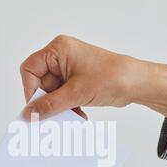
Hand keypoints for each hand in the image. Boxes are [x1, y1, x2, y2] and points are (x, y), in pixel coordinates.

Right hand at [20, 35, 166, 121]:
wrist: (137, 83)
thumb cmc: (112, 77)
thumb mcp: (76, 94)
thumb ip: (49, 105)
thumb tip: (29, 114)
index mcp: (58, 50)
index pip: (30, 69)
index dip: (30, 90)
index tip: (36, 108)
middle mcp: (62, 56)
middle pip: (41, 82)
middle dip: (48, 101)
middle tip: (52, 117)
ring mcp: (70, 68)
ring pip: (52, 92)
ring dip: (59, 106)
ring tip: (70, 116)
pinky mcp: (78, 79)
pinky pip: (63, 95)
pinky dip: (67, 106)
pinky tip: (77, 114)